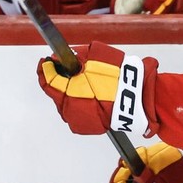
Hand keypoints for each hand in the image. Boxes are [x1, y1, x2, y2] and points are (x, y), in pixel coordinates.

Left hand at [37, 42, 159, 135]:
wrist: (137, 100)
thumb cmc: (119, 79)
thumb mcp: (95, 56)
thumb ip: (75, 56)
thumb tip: (59, 57)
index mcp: (69, 91)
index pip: (48, 80)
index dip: (45, 70)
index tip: (46, 62)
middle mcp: (68, 108)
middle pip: (56, 92)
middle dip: (63, 81)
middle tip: (75, 71)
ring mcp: (75, 119)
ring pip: (67, 102)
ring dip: (73, 93)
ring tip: (90, 86)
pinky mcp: (83, 126)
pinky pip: (76, 111)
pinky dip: (81, 103)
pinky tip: (94, 97)